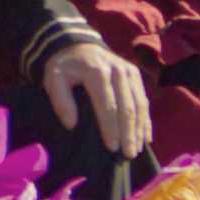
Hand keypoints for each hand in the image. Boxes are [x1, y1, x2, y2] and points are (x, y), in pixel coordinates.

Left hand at [40, 40, 151, 159]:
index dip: (111, 127)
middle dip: (129, 133)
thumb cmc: (65, 67)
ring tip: (136, 149)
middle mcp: (118, 70)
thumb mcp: (53, 79)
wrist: (78, 44)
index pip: (107, 105)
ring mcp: (129, 71)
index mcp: (97, 72)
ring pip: (139, 104)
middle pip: (127, 107)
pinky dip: (146, 119)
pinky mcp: (135, 74)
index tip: (112, 147)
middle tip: (128, 154)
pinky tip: (146, 136)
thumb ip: (60, 101)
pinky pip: (144, 99)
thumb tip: (71, 124)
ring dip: (139, 129)